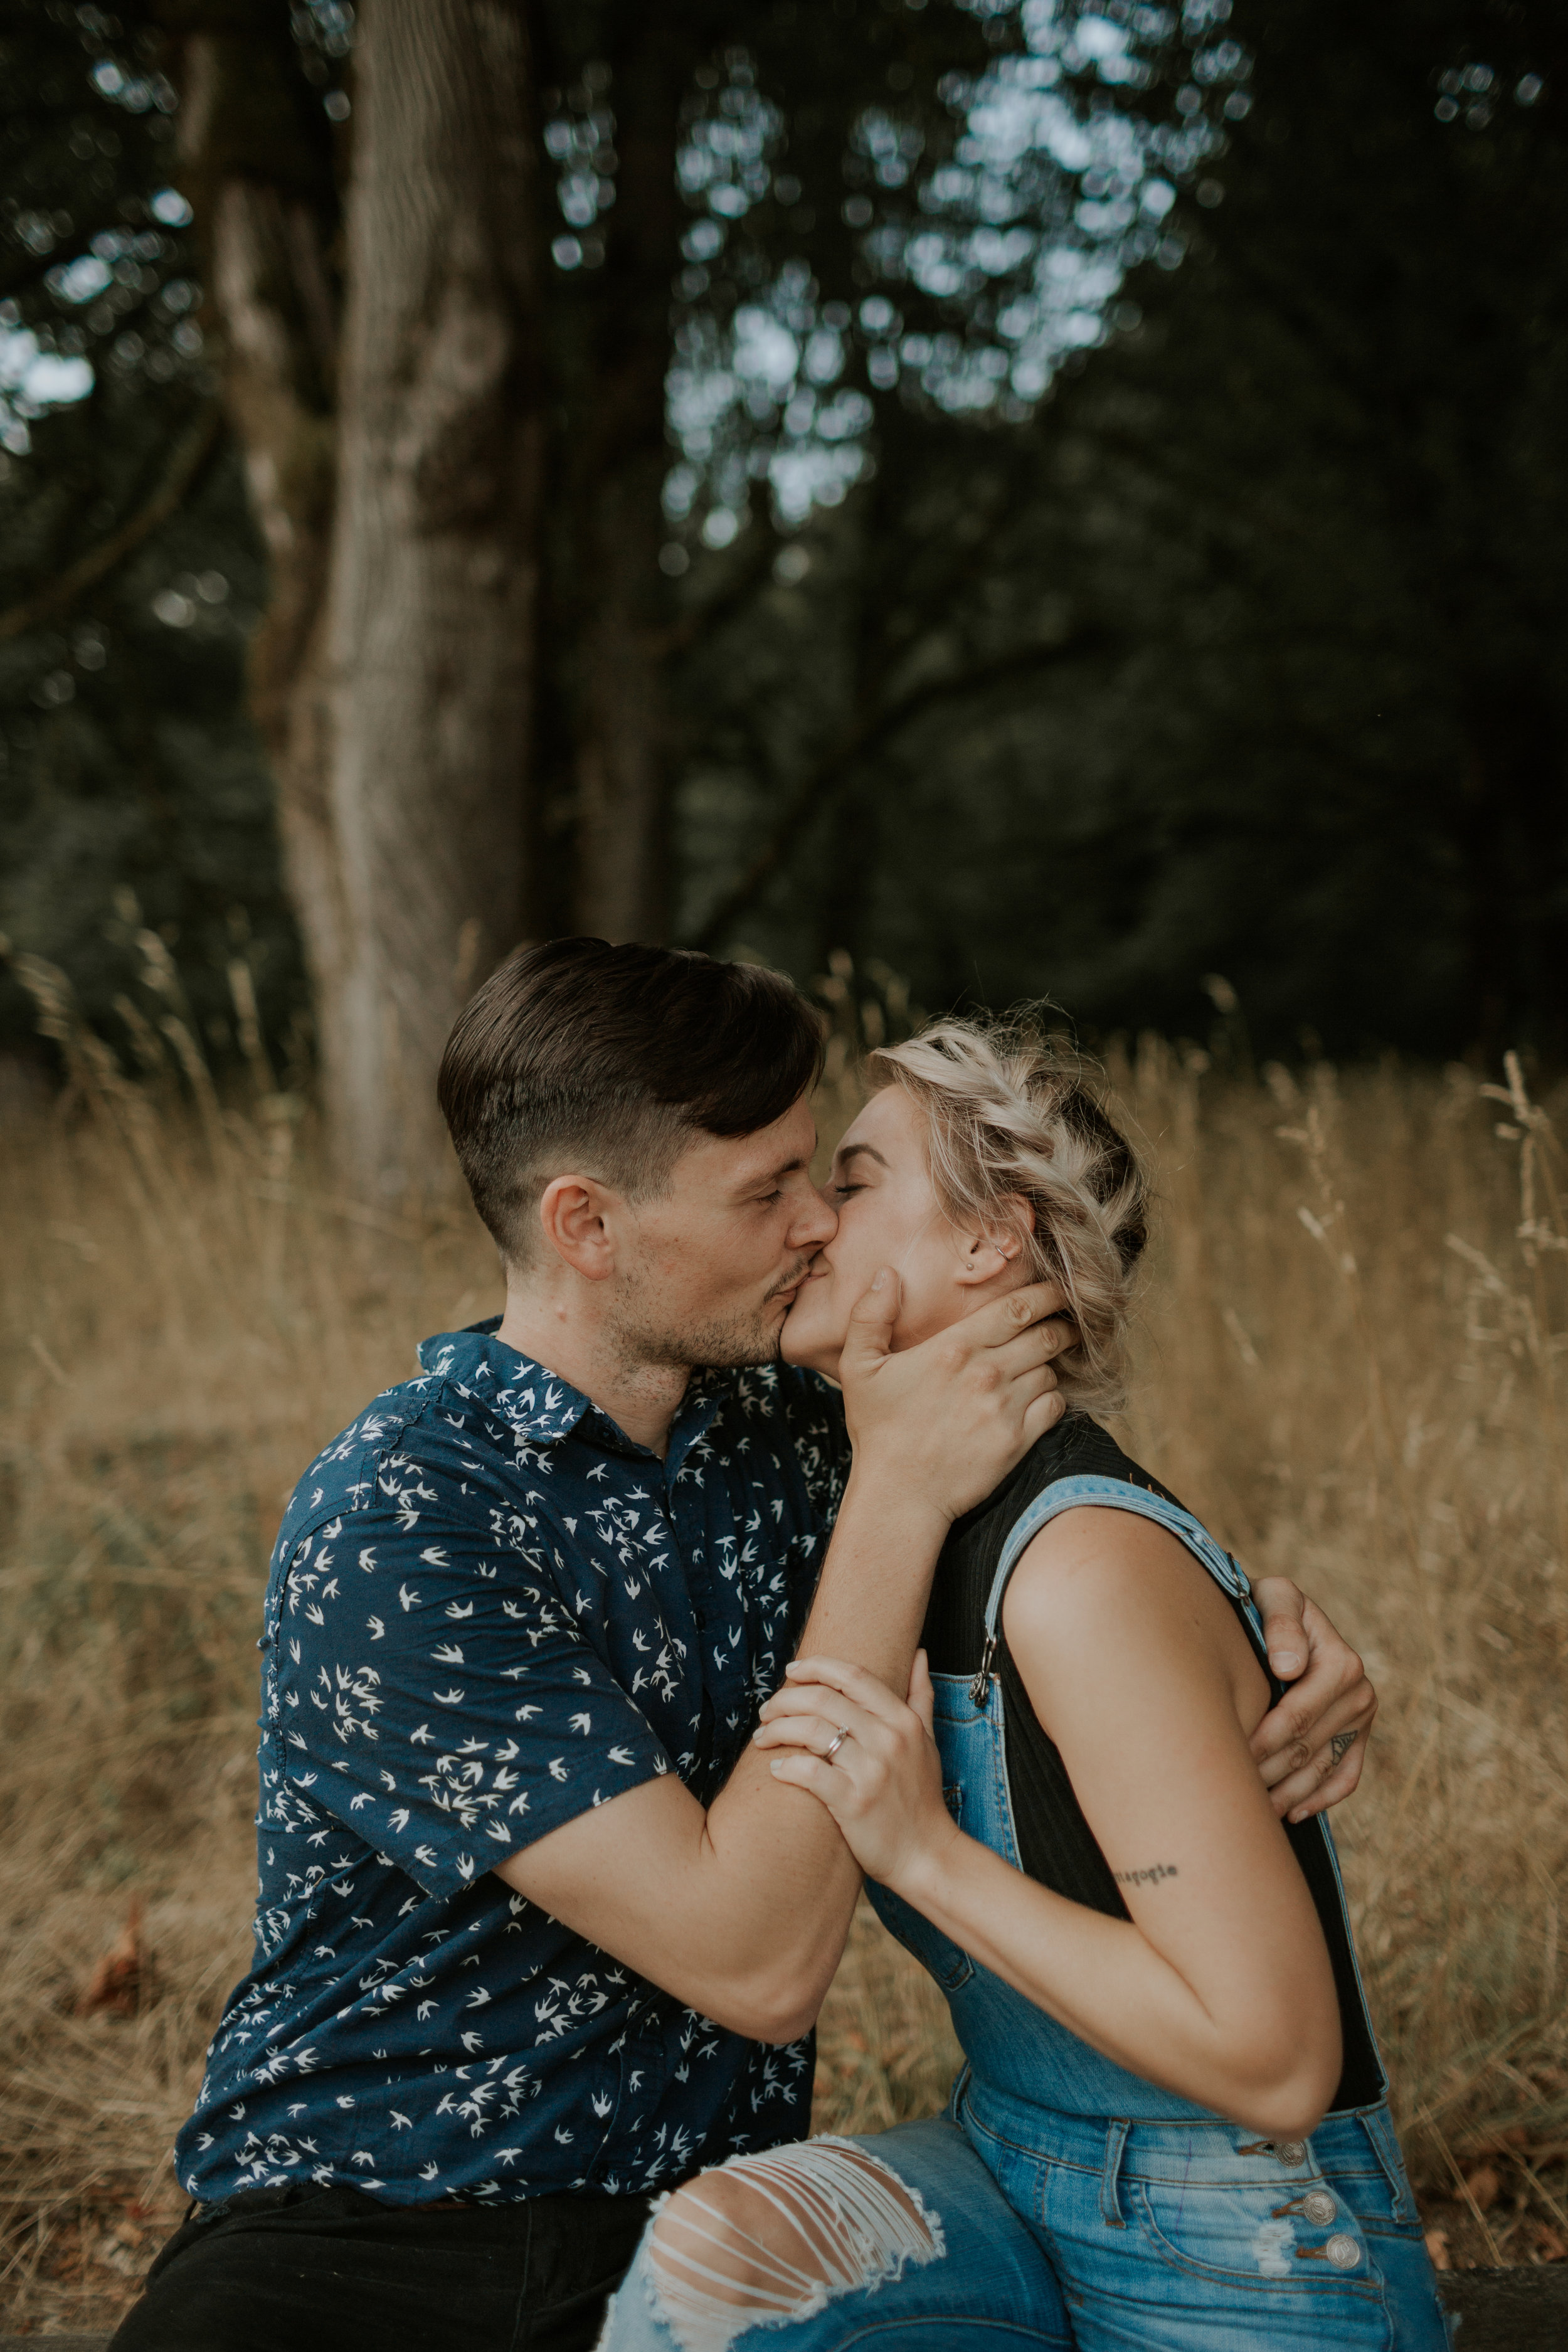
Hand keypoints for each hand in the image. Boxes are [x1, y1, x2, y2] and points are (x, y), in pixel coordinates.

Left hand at [754, 1651, 957, 1892]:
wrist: (927, 1855)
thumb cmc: (922, 1798)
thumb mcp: (928, 1741)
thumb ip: (921, 1696)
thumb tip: (919, 1653)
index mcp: (903, 1721)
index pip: (853, 1676)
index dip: (817, 1666)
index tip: (792, 1671)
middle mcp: (888, 1740)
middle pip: (823, 1699)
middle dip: (786, 1699)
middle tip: (768, 1710)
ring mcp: (871, 1771)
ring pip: (810, 1731)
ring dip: (777, 1729)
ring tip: (763, 1736)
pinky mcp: (853, 1802)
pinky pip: (809, 1773)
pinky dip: (786, 1767)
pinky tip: (776, 1769)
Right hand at [838, 1271, 1074, 1527]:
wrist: (899, 1495)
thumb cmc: (878, 1430)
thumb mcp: (858, 1367)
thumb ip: (870, 1316)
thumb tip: (885, 1274)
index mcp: (954, 1348)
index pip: (1017, 1308)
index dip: (1047, 1293)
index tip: (1062, 1288)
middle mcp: (986, 1373)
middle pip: (1046, 1335)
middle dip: (1063, 1324)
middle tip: (1070, 1321)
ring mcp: (1005, 1408)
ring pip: (1051, 1370)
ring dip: (1053, 1363)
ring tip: (1048, 1362)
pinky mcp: (1017, 1440)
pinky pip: (1054, 1406)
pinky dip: (1054, 1397)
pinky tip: (1041, 1397)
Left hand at [1248, 1579, 1376, 1822]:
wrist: (1281, 1613)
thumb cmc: (1266, 1604)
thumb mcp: (1273, 1597)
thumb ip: (1281, 1624)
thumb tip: (1289, 1668)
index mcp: (1340, 1662)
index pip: (1296, 1716)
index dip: (1262, 1742)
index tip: (1230, 1759)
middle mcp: (1359, 1692)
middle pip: (1308, 1748)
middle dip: (1269, 1773)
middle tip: (1232, 1793)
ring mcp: (1362, 1717)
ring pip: (1324, 1769)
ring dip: (1289, 1795)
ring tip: (1255, 1811)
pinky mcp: (1359, 1735)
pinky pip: (1345, 1776)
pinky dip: (1321, 1798)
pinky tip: (1291, 1813)